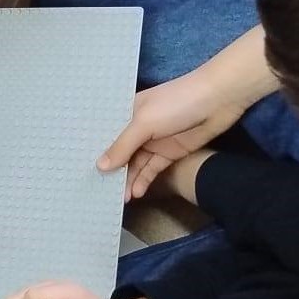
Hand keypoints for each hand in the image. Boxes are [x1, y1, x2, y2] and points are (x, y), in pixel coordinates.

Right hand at [99, 26, 278, 198]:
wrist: (219, 100)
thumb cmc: (177, 102)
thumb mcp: (145, 122)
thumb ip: (123, 146)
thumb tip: (100, 167)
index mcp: (127, 112)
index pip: (105, 135)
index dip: (94, 152)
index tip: (79, 170)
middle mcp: (138, 127)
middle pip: (119, 153)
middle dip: (111, 171)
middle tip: (98, 191)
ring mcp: (154, 141)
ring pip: (135, 165)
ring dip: (127, 180)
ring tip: (118, 198)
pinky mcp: (170, 153)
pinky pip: (152, 170)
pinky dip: (143, 181)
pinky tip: (135, 193)